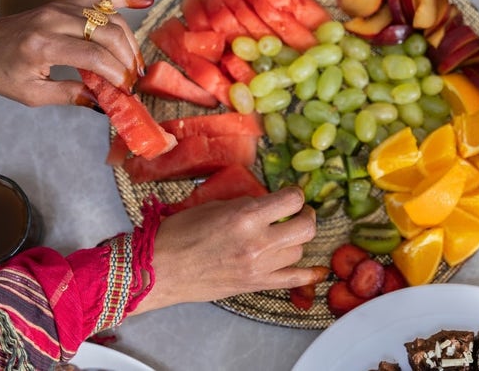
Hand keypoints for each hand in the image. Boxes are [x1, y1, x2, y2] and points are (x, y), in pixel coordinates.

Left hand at [0, 0, 153, 107]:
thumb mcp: (31, 94)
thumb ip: (70, 95)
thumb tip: (104, 101)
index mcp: (42, 45)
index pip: (95, 57)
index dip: (117, 76)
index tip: (127, 92)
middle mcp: (54, 20)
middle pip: (108, 35)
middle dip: (128, 60)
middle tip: (134, 81)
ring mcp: (61, 7)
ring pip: (110, 19)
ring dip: (130, 41)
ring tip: (136, 64)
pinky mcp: (65, 2)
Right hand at [134, 186, 320, 312]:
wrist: (161, 268)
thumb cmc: (179, 234)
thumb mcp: (215, 206)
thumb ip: (246, 204)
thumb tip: (267, 203)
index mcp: (245, 217)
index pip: (291, 200)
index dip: (295, 194)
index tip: (291, 194)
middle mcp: (257, 243)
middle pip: (305, 227)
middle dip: (306, 215)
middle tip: (299, 212)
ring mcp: (259, 267)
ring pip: (300, 251)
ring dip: (296, 240)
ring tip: (286, 234)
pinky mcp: (256, 285)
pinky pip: (294, 280)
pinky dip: (308, 274)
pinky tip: (317, 270)